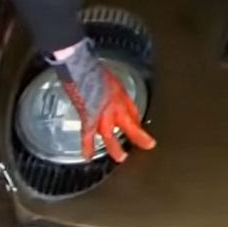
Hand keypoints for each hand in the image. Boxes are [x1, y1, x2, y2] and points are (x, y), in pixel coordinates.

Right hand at [50, 40, 156, 162]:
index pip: (135, 114)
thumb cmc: (94, 72)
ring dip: (116, 148)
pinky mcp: (87, 117)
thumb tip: (123, 106)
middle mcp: (115, 108)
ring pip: (111, 136)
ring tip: (120, 158)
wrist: (80, 68)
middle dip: (139, 138)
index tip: (144, 131)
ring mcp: (102, 114)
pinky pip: (87, 135)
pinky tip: (88, 156)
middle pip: (131, 126)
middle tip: (148, 145)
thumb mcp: (115, 82)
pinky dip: (88, 147)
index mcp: (122, 98)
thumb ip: (120, 96)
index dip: (139, 122)